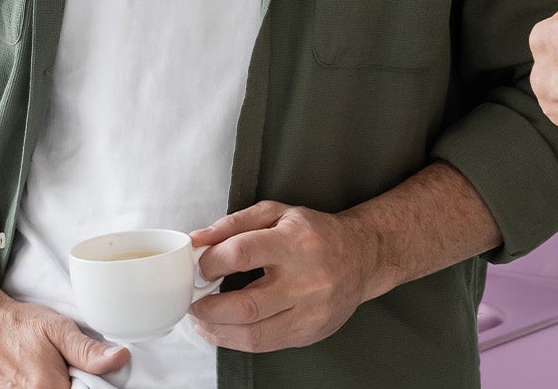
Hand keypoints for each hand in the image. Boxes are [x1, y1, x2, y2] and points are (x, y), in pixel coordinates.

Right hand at [0, 285, 128, 388]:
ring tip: (36, 374)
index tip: (78, 377)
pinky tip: (21, 378)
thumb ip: (89, 351)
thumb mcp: (58, 329)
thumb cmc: (15, 325)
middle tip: (56, 371)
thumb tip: (120, 359)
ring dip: (45, 387)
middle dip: (64, 386)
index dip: (83, 387)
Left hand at [188, 201, 379, 351]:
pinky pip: (265, 345)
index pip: (240, 254)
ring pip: (253, 334)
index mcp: (295, 242)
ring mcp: (311, 311)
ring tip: (204, 319)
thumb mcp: (276, 213)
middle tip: (194, 302)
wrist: (363, 256)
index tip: (200, 267)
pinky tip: (225, 329)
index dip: (209, 263)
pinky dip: (235, 340)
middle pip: (245, 306)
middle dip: (207, 309)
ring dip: (217, 330)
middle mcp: (307, 280)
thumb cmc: (315, 233)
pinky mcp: (311, 333)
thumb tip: (196, 240)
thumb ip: (234, 224)